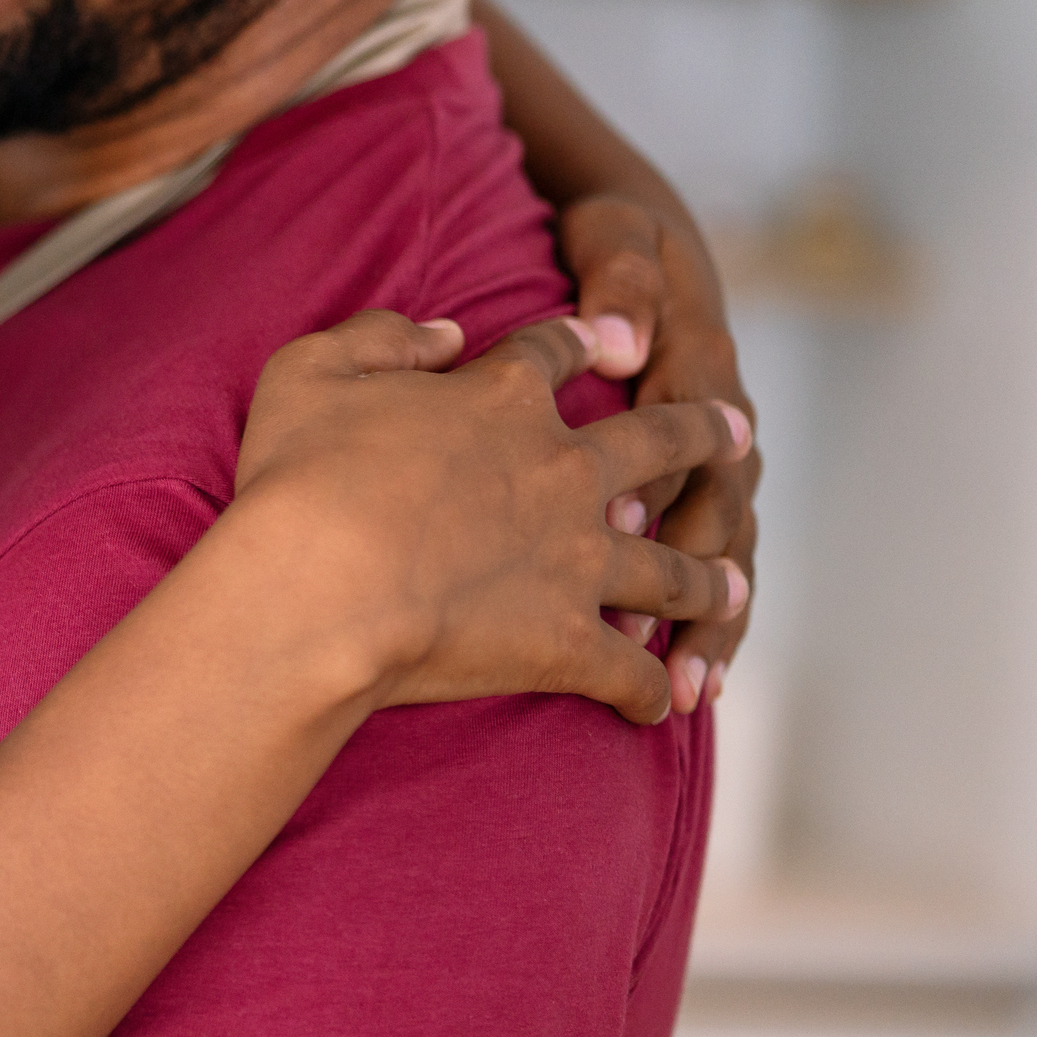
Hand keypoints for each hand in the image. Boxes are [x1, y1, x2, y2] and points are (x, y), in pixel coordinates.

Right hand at [228, 311, 748, 727]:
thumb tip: (445, 331)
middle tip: (738, 431)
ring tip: (733, 582)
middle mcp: (562, 472)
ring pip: (671, 569)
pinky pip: (629, 674)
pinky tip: (658, 705)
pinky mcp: (569, 644)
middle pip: (657, 444)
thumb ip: (379, 336)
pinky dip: (649, 692)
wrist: (319, 590)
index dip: (581, 340)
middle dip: (703, 434)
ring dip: (708, 577)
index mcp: (503, 399)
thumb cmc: (298, 480)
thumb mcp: (307, 371)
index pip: (556, 353)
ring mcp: (577, 561)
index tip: (609, 339)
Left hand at [556, 193, 761, 704]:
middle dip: (693, 585)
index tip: (618, 535)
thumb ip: (620, 280)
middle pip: (717, 513)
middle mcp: (719, 424)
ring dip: (708, 622)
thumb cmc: (618, 244)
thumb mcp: (618, 234)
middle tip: (654, 648)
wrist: (645, 252)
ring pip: (724, 554)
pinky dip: (704, 623)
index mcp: (698, 362)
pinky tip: (685, 689)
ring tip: (684, 691)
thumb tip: (617, 340)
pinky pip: (713, 566)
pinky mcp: (706, 492)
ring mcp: (719, 463)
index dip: (659, 486)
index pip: (687, 437)